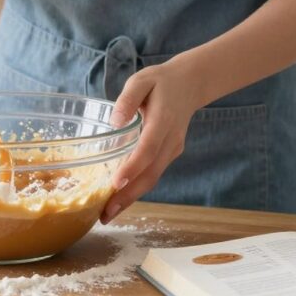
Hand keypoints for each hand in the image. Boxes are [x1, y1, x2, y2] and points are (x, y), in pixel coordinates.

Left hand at [100, 57, 205, 223]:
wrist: (191, 84)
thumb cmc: (161, 82)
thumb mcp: (142, 80)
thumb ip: (128, 98)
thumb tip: (115, 121)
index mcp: (163, 121)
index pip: (148, 149)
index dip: (132, 167)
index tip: (115, 184)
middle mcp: (170, 140)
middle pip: (150, 174)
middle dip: (127, 196)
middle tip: (105, 215)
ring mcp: (172, 150)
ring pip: (152, 179)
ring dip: (130, 198)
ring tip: (107, 214)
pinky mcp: (169, 154)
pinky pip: (152, 174)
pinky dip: (136, 188)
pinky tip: (118, 199)